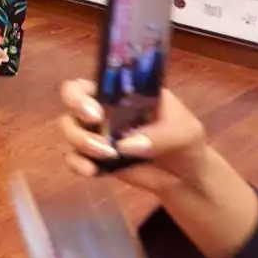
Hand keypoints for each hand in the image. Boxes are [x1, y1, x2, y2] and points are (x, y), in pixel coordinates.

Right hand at [58, 79, 209, 195]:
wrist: (188, 177)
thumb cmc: (185, 141)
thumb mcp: (184, 132)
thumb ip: (159, 135)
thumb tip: (125, 145)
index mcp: (121, 92)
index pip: (92, 80)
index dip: (82, 92)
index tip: (95, 111)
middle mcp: (103, 108)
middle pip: (70, 99)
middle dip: (76, 112)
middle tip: (96, 125)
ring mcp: (96, 133)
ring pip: (69, 128)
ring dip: (80, 141)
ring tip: (107, 155)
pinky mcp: (95, 158)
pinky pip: (72, 157)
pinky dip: (76, 163)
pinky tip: (91, 171)